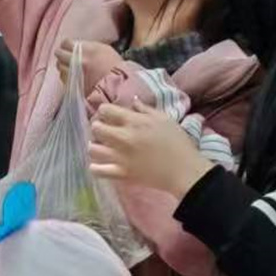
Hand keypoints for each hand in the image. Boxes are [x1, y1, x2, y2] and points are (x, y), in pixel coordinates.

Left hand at [55, 40, 120, 94]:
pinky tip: (72, 76)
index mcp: (85, 50)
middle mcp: (76, 61)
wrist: (117, 86)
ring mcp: (72, 74)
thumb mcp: (104, 49)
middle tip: (66, 56)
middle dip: (62, 54)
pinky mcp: (71, 85)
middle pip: (59, 54)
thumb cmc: (114, 66)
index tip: (69, 46)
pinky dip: (66, 76)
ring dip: (63, 65)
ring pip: (59, 66)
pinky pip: (63, 78)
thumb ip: (88, 46)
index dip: (66, 44)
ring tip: (70, 67)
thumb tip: (78, 46)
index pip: (66, 43)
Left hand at [89, 104, 211, 198]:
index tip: (109, 115)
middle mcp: (123, 138)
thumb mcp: (164, 119)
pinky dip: (95, 167)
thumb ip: (145, 109)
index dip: (104, 111)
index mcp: (134, 122)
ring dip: (94, 146)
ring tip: (101, 147)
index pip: (105, 110)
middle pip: (96, 128)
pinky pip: (97, 170)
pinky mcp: (121, 174)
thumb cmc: (177, 142)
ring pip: (92, 149)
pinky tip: (100, 164)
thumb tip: (133, 101)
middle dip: (98, 127)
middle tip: (104, 131)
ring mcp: (120, 157)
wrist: (183, 169)